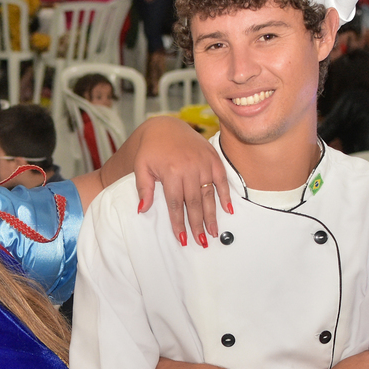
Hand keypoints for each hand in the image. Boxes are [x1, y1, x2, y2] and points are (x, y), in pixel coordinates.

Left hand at [124, 116, 231, 245]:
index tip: (182, 238)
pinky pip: (222, 179)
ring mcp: (203, 163)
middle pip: (194, 203)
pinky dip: (225, 195)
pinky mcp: (213, 158)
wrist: (165, 127)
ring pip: (208, 194)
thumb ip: (143, 189)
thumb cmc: (151, 150)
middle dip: (197, 224)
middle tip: (201, 241)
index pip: (175, 204)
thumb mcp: (141, 167)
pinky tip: (227, 210)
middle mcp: (189, 168)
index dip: (179, 223)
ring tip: (213, 232)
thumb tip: (142, 210)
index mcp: (171, 172)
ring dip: (212, 215)